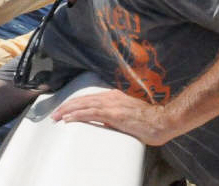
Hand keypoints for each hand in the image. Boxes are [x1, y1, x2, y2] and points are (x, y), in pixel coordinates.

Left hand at [51, 89, 175, 145]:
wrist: (164, 120)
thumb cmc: (148, 121)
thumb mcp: (126, 115)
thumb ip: (113, 116)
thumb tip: (101, 121)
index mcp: (113, 96)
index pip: (87, 98)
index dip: (74, 103)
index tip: (63, 109)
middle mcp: (110, 97)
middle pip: (82, 100)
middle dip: (66, 106)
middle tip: (54, 114)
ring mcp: (112, 104)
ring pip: (83, 105)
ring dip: (67, 110)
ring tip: (57, 116)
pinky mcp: (114, 114)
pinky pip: (91, 113)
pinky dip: (78, 115)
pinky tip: (69, 118)